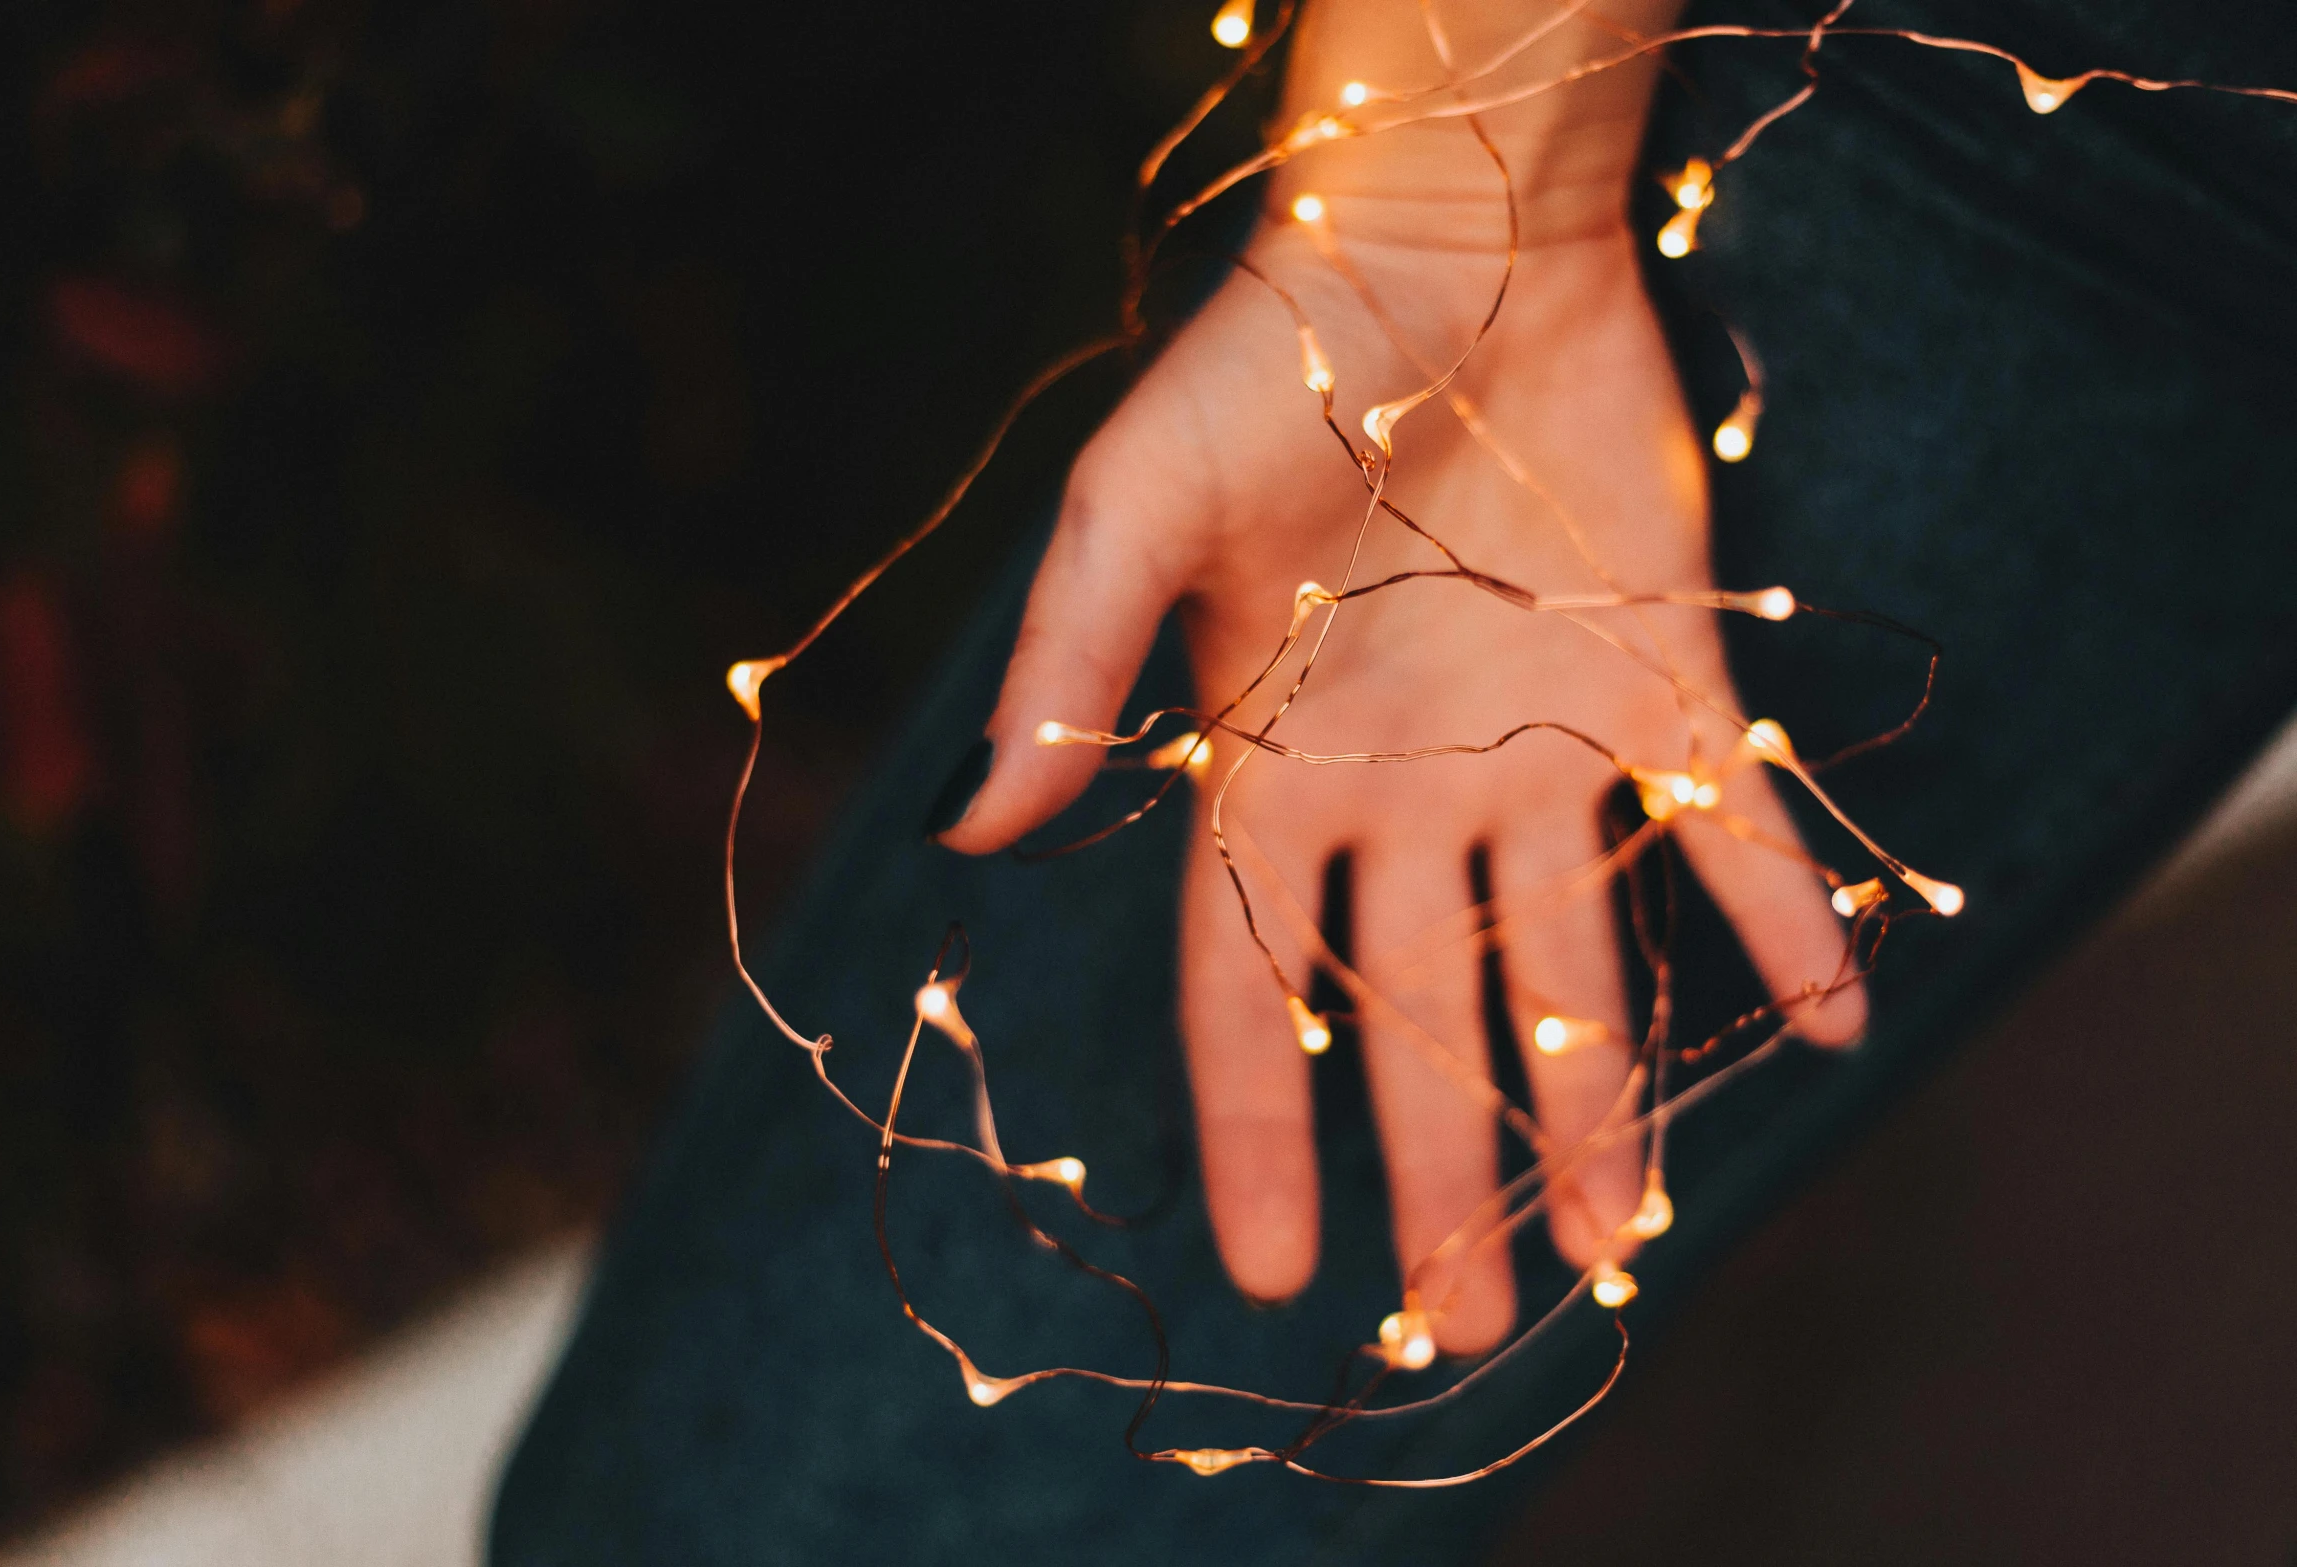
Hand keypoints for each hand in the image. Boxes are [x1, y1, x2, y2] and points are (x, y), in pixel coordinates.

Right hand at [937, 2, 1862, 1353]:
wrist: (1448, 251)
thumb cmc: (1268, 371)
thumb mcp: (1132, 514)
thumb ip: (1066, 674)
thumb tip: (969, 831)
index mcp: (1272, 772)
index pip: (1255, 990)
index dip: (1262, 1131)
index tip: (1275, 1271)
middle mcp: (1405, 793)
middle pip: (1422, 1018)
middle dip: (1439, 1171)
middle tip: (1460, 1327)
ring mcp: (1539, 751)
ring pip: (1571, 965)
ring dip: (1601, 1105)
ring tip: (1617, 1258)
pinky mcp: (1662, 685)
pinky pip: (1728, 829)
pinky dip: (1785, 917)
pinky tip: (1836, 1020)